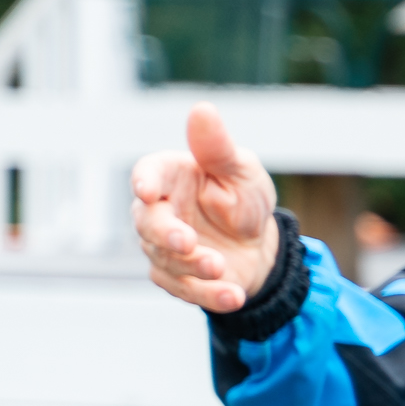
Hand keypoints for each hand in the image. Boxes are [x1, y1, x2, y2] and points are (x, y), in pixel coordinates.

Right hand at [131, 101, 282, 313]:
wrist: (259, 245)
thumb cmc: (244, 198)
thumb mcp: (241, 170)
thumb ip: (217, 147)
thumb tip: (202, 109)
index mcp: (168, 176)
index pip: (147, 174)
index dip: (145, 181)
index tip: (147, 189)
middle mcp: (157, 211)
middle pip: (147, 223)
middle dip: (165, 234)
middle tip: (186, 242)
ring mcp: (161, 247)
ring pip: (165, 259)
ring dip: (192, 267)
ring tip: (221, 267)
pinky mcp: (174, 278)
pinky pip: (184, 290)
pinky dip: (208, 295)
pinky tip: (233, 296)